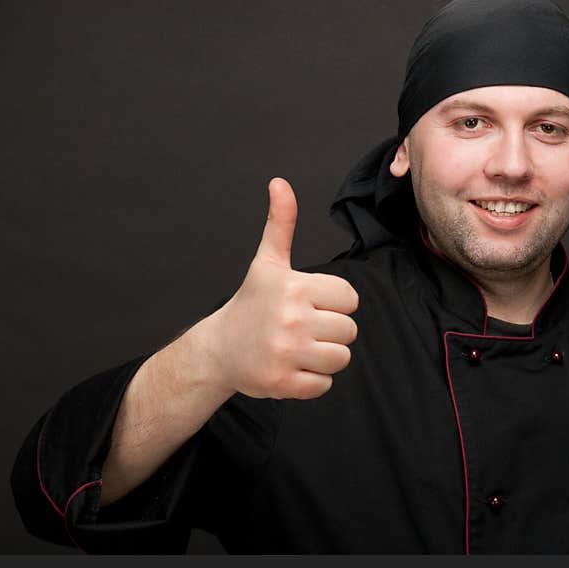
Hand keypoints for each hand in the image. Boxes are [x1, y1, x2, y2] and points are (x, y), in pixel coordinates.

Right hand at [203, 177, 358, 398]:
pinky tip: (292, 367)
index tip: (310, 304)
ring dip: (325, 357)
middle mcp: (291, 319)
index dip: (334, 303)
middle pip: (349, 331)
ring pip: (341, 358)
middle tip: (304, 329)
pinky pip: (324, 385)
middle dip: (331, 331)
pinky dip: (313, 380)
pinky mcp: (283, 383)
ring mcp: (286, 353)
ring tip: (301, 348)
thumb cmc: (251, 303)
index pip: (350, 298)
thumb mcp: (267, 262)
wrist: (218, 349)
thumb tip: (280, 183)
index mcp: (294, 287)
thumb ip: (280, 224)